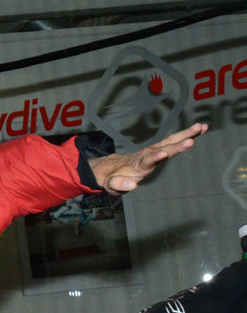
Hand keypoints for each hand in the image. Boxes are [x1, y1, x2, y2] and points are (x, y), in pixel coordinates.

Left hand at [88, 123, 206, 194]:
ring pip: (171, 141)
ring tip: (201, 127)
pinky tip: (200, 130)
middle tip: (192, 139)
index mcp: (138, 165)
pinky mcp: (159, 149)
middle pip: (163, 148)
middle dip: (177, 144)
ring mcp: (153, 150)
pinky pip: (174, 141)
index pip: (147, 161)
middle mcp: (147, 155)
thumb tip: (132, 185)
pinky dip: (187, 135)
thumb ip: (120, 184)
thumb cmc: (112, 178)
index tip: (163, 154)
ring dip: (186, 134)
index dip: (155, 158)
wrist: (111, 167)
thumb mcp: (112, 185)